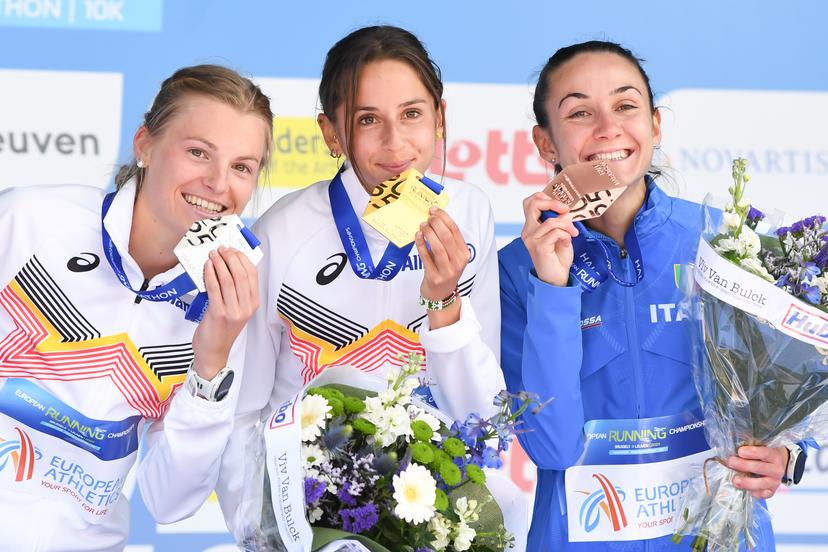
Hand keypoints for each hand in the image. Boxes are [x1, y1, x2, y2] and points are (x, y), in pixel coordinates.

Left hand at [191, 246, 258, 379]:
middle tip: (221, 249)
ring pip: (228, 279)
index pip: (252, 275)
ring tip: (212, 254)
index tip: (233, 250)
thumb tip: (227, 266)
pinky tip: (207, 267)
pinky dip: (210, 274)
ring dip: (219, 263)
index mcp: (253, 304)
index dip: (242, 258)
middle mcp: (246, 307)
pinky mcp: (218, 314)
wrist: (213, 352)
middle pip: (241, 274)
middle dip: (230, 257)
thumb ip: (235, 291)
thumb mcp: (235, 309)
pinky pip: (214, 288)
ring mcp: (233, 311)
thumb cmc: (222, 329)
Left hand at [415, 206, 469, 301]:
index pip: (455, 230)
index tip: (434, 210)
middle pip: (446, 237)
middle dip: (435, 223)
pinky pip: (426, 257)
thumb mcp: (452, 256)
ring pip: (437, 247)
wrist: (440, 295)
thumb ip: (446, 240)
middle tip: (427, 218)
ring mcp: (447, 271)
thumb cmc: (444, 270)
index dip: (444, 217)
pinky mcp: (434, 277)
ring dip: (428, 233)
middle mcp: (458, 262)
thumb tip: (434, 218)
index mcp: (464, 254)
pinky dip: (421, 244)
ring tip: (422, 225)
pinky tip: (417, 235)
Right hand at [520, 192, 578, 286]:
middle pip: (533, 204)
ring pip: (550, 220)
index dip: (544, 198)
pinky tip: (568, 242)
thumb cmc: (558, 256)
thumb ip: (559, 221)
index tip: (560, 206)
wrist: (556, 278)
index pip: (530, 202)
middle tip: (566, 210)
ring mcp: (532, 239)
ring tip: (573, 233)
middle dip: (553, 203)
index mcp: (531, 226)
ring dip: (567, 225)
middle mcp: (528, 231)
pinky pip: (555, 233)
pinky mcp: (539, 247)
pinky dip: (566, 235)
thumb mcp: (560, 234)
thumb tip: (565, 210)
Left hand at [727, 445, 787, 499]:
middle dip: (743, 465)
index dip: (752, 452)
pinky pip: (761, 494)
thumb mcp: (761, 449)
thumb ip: (749, 450)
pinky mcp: (771, 492)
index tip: (740, 451)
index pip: (764, 453)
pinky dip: (752, 492)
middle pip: (759, 468)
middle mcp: (776, 470)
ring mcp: (774, 482)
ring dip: (746, 482)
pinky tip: (743, 488)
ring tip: (735, 480)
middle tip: (731, 462)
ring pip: (760, 483)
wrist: (779, 466)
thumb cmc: (764, 456)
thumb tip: (732, 451)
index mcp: (774, 456)